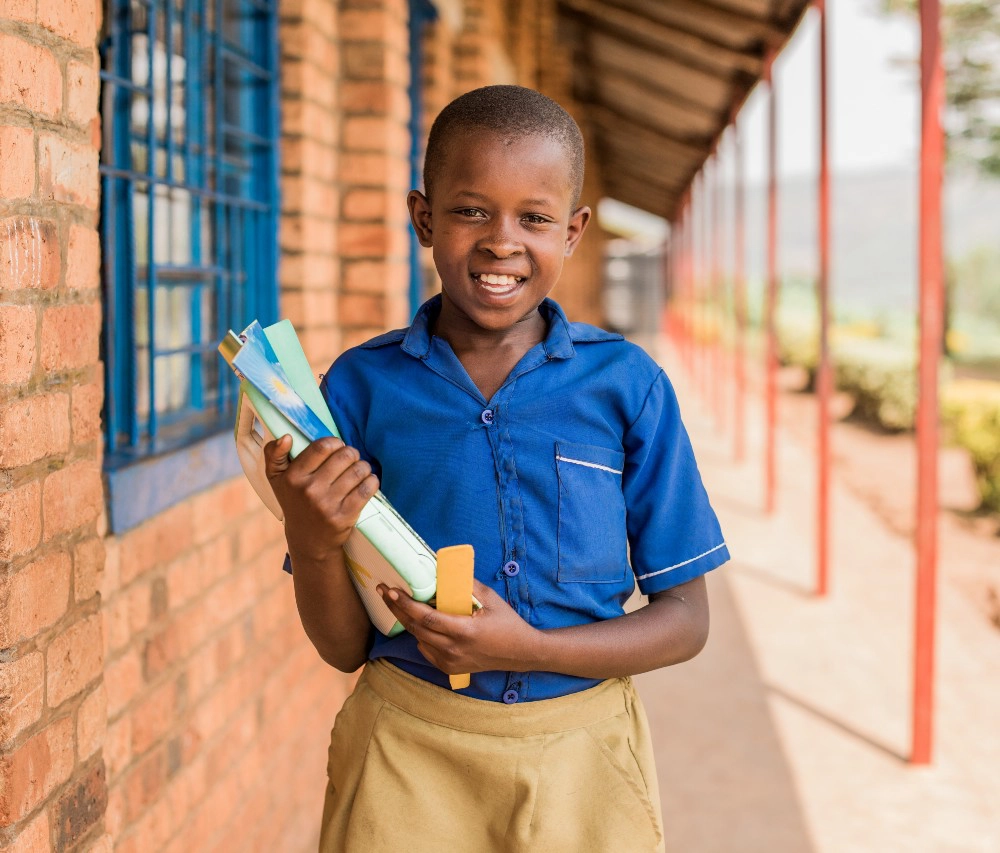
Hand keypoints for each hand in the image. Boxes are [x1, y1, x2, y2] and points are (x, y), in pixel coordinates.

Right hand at [264, 435, 379, 560]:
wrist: (308, 540)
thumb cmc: (294, 502)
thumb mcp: (276, 479)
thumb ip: (273, 454)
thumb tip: (286, 437)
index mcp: (293, 477)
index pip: (322, 446)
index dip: (335, 443)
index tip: (337, 448)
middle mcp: (309, 490)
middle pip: (344, 456)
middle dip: (352, 454)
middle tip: (351, 459)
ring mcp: (327, 504)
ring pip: (358, 470)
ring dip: (363, 467)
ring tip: (359, 470)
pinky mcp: (344, 516)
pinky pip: (367, 488)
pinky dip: (372, 481)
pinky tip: (367, 481)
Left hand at [377, 580, 541, 674]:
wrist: (521, 653)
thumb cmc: (507, 623)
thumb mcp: (490, 600)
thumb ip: (467, 585)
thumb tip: (445, 570)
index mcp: (464, 631)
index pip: (427, 617)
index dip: (406, 604)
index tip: (392, 591)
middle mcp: (454, 649)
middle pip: (415, 628)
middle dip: (397, 608)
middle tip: (384, 591)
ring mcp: (450, 661)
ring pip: (418, 639)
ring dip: (407, 621)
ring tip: (398, 603)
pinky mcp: (449, 668)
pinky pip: (426, 650)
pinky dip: (420, 635)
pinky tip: (420, 622)